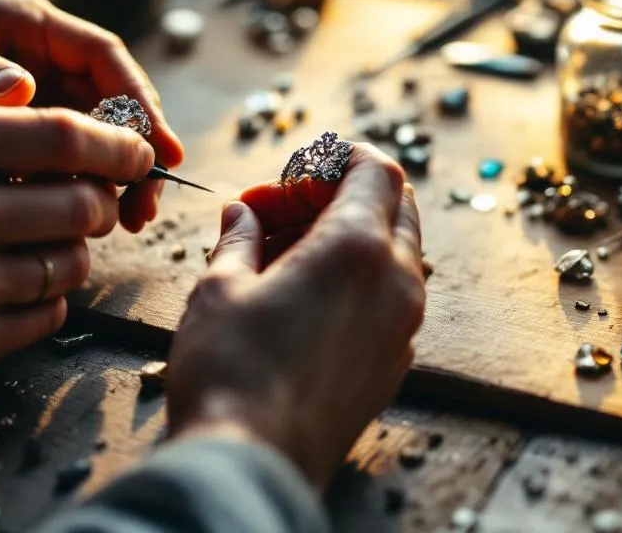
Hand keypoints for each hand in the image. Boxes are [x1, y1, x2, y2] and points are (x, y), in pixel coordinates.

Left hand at [0, 0, 182, 231]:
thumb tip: (21, 90)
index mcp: (31, 24)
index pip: (105, 57)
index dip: (139, 100)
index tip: (157, 146)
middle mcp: (44, 57)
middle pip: (112, 101)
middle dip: (135, 149)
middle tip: (147, 200)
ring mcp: (37, 94)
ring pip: (94, 135)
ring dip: (113, 175)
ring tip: (129, 220)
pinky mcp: (21, 129)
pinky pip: (62, 159)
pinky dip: (78, 186)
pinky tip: (84, 220)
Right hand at [0, 106, 152, 435]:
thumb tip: (98, 147)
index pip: (64, 136)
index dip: (117, 145)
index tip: (137, 152)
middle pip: (83, 204)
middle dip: (99, 203)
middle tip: (90, 204)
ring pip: (73, 263)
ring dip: (68, 253)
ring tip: (29, 246)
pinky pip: (50, 313)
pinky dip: (42, 300)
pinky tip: (2, 288)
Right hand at [164, 145, 424, 489]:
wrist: (253, 464)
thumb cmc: (230, 373)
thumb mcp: (219, 287)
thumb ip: (239, 237)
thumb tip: (242, 213)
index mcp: (357, 249)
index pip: (376, 168)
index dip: (332, 158)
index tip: (289, 174)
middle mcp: (396, 282)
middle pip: (395, 204)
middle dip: (338, 193)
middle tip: (277, 213)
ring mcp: (403, 327)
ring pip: (395, 252)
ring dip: (346, 236)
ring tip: (279, 256)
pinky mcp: (394, 363)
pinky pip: (391, 298)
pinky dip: (356, 279)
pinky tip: (301, 297)